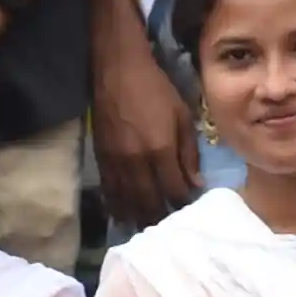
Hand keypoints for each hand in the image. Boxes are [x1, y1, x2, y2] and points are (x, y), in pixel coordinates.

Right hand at [90, 18, 198, 222]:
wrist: (117, 70)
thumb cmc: (155, 88)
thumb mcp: (182, 115)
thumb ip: (189, 151)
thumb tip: (195, 183)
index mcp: (160, 149)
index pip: (174, 190)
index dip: (183, 202)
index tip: (191, 207)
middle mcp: (136, 161)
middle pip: (149, 202)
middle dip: (161, 217)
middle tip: (171, 225)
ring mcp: (115, 161)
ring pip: (127, 201)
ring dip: (139, 217)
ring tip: (149, 226)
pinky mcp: (100, 158)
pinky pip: (109, 191)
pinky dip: (118, 205)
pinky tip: (125, 214)